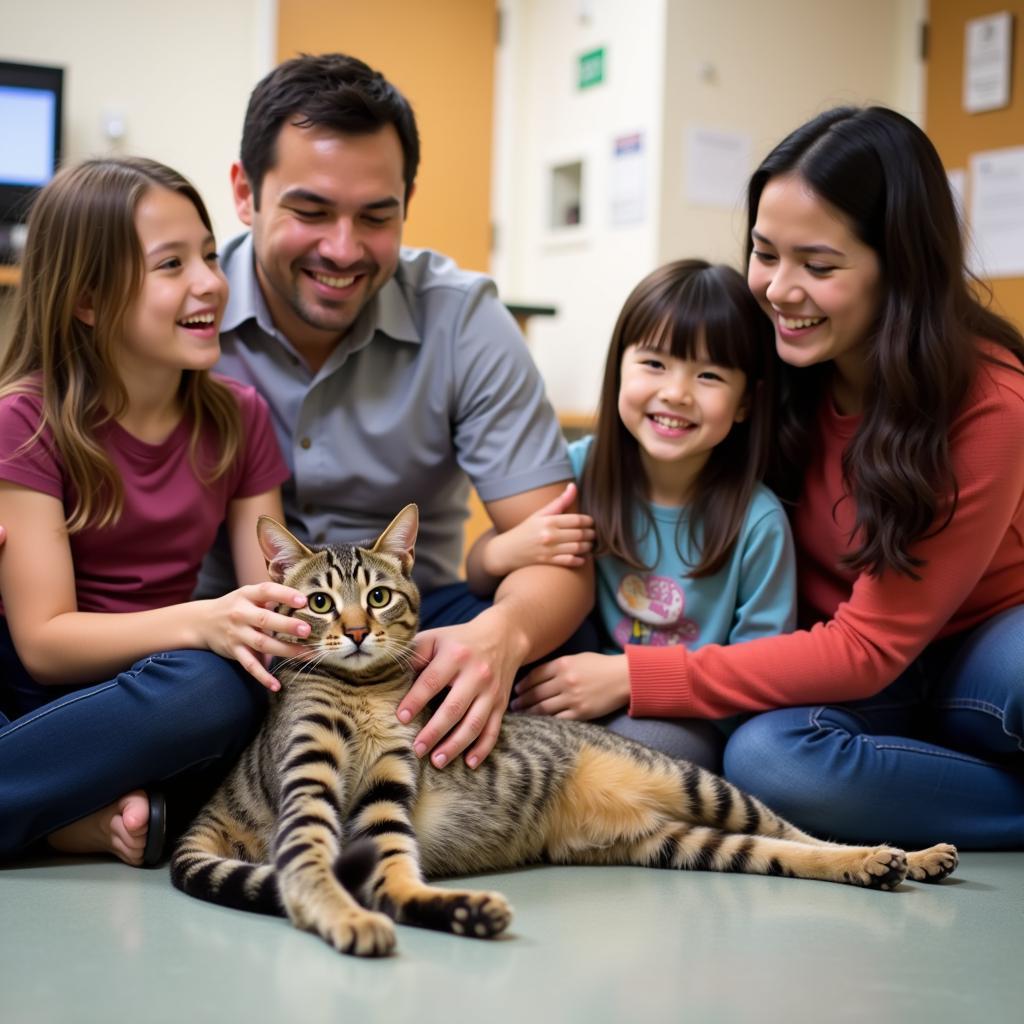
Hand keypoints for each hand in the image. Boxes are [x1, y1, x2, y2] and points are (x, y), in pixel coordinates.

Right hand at [197, 583, 310, 691]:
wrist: (202, 622)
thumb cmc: (236, 606)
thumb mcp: (249, 596)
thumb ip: (271, 598)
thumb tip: (306, 602)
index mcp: (247, 595)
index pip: (267, 591)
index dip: (285, 595)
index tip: (303, 600)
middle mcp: (241, 614)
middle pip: (266, 620)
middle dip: (287, 625)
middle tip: (307, 630)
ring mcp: (237, 634)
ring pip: (262, 644)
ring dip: (285, 650)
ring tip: (306, 654)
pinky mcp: (234, 651)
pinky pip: (249, 665)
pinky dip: (262, 676)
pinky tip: (276, 685)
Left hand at [396, 606, 528, 768]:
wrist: (503, 636)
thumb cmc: (458, 641)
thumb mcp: (436, 638)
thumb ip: (414, 654)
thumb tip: (390, 676)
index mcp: (455, 655)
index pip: (432, 681)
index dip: (415, 700)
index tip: (400, 718)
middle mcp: (476, 674)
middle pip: (454, 707)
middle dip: (434, 731)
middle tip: (417, 749)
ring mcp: (491, 691)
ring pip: (474, 724)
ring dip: (456, 745)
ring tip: (437, 761)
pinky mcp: (501, 704)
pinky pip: (493, 730)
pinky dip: (482, 749)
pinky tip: (469, 763)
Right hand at [482, 482, 594, 575]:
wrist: (507, 550)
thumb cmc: (525, 530)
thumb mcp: (540, 514)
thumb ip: (559, 502)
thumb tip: (573, 486)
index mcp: (549, 521)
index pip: (577, 520)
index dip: (589, 521)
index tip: (591, 522)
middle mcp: (549, 535)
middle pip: (580, 534)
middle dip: (591, 534)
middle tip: (593, 534)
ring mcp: (549, 550)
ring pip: (578, 548)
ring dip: (588, 547)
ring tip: (590, 544)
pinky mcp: (548, 562)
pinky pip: (569, 561)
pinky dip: (580, 560)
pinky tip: (583, 557)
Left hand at [511, 652, 628, 720]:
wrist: (624, 677)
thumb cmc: (600, 666)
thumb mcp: (577, 658)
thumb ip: (557, 666)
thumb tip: (536, 676)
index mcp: (563, 665)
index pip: (535, 676)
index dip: (523, 684)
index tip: (516, 690)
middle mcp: (565, 681)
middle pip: (536, 693)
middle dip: (522, 700)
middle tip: (513, 705)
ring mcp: (573, 698)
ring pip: (543, 708)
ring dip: (530, 712)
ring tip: (522, 715)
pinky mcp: (581, 713)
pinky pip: (558, 719)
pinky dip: (546, 722)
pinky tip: (539, 723)